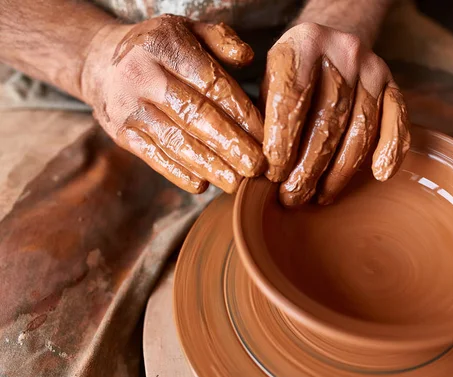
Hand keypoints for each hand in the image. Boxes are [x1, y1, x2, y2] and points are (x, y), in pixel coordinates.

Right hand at [81, 15, 264, 193]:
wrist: (100, 61)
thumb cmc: (158, 48)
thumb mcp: (188, 29)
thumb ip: (221, 40)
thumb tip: (247, 59)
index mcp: (165, 47)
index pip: (211, 84)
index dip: (241, 113)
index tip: (265, 136)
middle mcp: (143, 76)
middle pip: (194, 116)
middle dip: (229, 144)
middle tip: (255, 167)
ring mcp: (129, 107)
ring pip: (175, 140)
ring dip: (208, 165)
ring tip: (235, 182)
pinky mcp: (121, 133)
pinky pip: (152, 155)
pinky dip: (177, 172)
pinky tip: (201, 185)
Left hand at [261, 22, 410, 205]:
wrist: (332, 38)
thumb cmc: (292, 72)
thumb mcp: (269, 80)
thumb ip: (266, 116)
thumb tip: (263, 168)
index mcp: (303, 43)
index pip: (293, 97)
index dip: (283, 141)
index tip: (273, 175)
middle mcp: (343, 51)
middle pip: (328, 119)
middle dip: (309, 166)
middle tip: (293, 197)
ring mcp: (373, 67)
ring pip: (360, 128)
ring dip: (340, 171)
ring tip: (320, 196)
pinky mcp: (392, 84)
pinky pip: (397, 122)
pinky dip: (390, 151)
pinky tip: (379, 175)